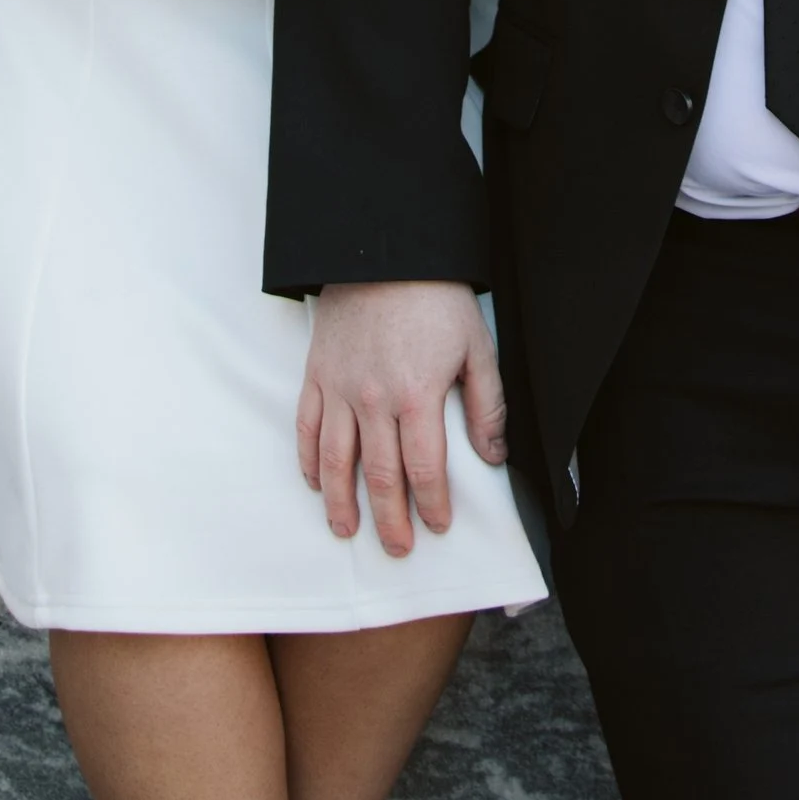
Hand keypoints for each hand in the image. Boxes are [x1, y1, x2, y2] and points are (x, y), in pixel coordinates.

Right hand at [298, 281, 507, 553]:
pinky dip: (308, 459)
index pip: (424, 470)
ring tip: (346, 530)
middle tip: (398, 548)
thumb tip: (492, 456)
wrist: (385, 251)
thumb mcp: (477, 348)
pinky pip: (306, 426)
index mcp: (417, 396)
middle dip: (390, 519)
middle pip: (380, 476)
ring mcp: (339, 388)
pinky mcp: (316, 373)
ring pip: (335, 460)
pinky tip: (314, 482)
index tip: (438, 525)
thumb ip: (486, 406)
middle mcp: (373, 400)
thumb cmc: (436, 298)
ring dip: (341, 502)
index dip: (432, 505)